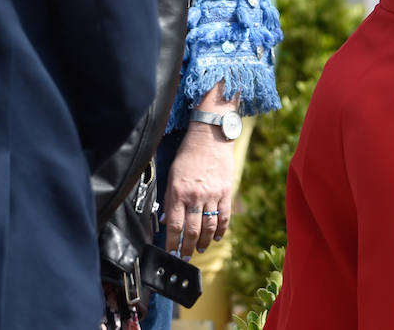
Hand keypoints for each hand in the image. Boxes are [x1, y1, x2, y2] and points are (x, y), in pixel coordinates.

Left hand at [162, 126, 234, 257]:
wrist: (210, 137)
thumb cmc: (188, 155)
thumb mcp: (172, 175)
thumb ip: (170, 200)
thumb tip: (167, 221)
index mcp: (179, 192)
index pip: (175, 225)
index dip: (172, 242)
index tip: (171, 251)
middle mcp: (195, 196)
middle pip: (192, 230)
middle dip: (187, 247)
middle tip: (185, 256)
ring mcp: (212, 195)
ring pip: (208, 226)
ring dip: (203, 241)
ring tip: (199, 249)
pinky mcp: (226, 192)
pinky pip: (224, 216)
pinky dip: (221, 230)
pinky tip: (216, 237)